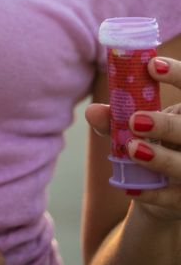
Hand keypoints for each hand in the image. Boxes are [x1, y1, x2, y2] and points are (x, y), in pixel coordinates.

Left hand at [86, 55, 180, 222]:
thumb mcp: (135, 128)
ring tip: (132, 149)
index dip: (178, 74)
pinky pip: (176, 198)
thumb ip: (115, 119)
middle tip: (134, 121)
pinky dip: (154, 194)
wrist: (162, 190)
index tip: (152, 66)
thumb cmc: (152, 145)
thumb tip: (92, 112)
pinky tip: (132, 188)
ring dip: (162, 158)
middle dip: (166, 124)